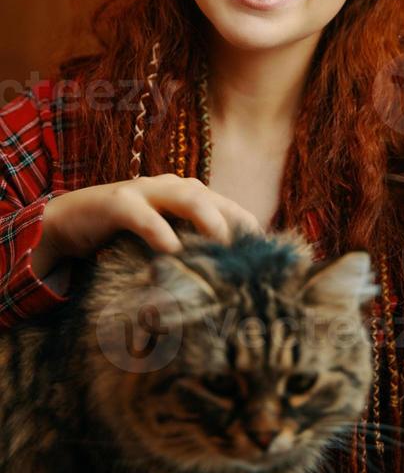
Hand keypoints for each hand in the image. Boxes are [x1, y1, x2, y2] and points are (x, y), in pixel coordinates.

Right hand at [41, 173, 264, 260]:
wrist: (65, 223)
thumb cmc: (121, 237)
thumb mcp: (161, 244)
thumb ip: (188, 253)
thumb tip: (224, 285)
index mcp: (185, 196)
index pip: (226, 206)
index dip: (248, 226)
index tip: (269, 254)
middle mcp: (169, 188)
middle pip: (212, 197)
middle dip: (235, 219)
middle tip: (252, 250)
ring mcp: (143, 191)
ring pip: (185, 196)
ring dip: (207, 218)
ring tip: (222, 242)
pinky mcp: (116, 202)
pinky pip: (141, 213)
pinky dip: (158, 229)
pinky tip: (171, 248)